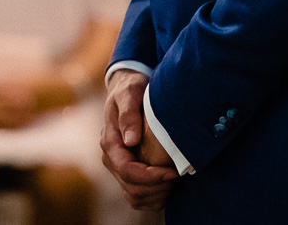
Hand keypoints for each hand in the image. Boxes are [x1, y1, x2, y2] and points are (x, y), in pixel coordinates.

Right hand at [101, 69, 176, 210]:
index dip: (150, 176)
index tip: (172, 171)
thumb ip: (129, 115)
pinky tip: (168, 186)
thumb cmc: (130, 88)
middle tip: (177, 176)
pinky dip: (153, 198)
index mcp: (110, 142)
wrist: (127, 89)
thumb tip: (130, 141)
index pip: (127, 171)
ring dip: (156, 195)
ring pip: (134, 196)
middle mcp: (111, 158)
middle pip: (132, 188)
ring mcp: (119, 166)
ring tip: (174, 181)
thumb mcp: (129, 94)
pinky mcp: (128, 171)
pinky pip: (137, 196)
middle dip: (157, 187)